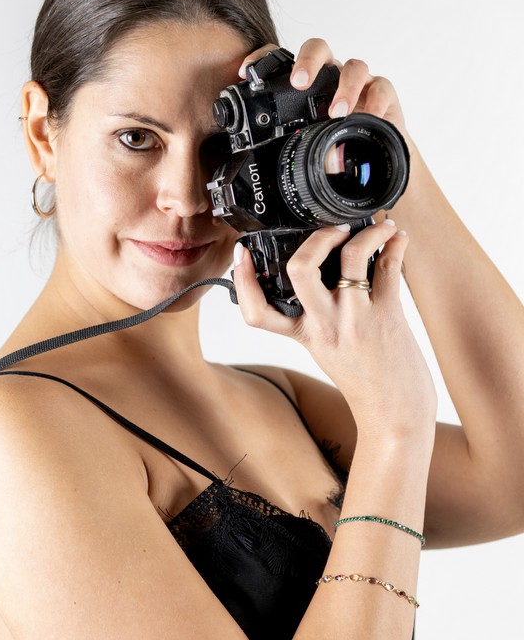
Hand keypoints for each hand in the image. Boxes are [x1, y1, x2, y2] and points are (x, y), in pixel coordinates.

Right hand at [233, 220, 436, 436]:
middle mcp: (325, 325)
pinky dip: (396, 244)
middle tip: (333, 230)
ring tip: (377, 225)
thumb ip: (318, 319)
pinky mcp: (388, 315)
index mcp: (304, 335)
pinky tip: (398, 238)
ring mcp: (356, 318)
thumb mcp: (326, 351)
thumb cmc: (365, 382)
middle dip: (317, 237)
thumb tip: (327, 273)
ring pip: (352, 256)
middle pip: (300, 269)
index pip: (257, 311)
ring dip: (369, 231)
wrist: (395, 414)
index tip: (241, 254)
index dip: (242, 280)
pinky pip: (390, 267)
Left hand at [239, 38, 408, 141]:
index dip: (265, 59)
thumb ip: (286, 142)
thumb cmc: (336, 142)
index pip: (284, 59)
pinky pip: (381, 88)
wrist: (374, 155)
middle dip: (308, 61)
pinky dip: (375, 102)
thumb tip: (256, 158)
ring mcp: (358, 82)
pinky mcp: (382, 92)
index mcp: (308, 83)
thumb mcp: (308, 141)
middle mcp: (332, 75)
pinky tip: (369, 116)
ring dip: (345, 87)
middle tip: (299, 82)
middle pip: (319, 49)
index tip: (248, 73)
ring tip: (337, 113)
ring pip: (353, 67)